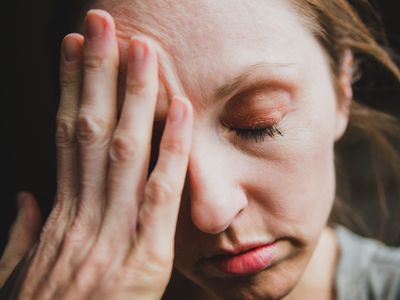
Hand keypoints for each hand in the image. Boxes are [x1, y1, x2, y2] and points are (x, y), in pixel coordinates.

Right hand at [1, 9, 192, 299]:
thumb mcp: (22, 277)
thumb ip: (25, 236)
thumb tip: (28, 196)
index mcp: (57, 219)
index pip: (66, 138)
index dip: (69, 90)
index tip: (74, 50)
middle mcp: (82, 217)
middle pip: (91, 130)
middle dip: (97, 74)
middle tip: (104, 24)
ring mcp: (113, 236)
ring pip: (124, 151)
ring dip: (133, 97)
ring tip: (141, 49)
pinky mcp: (146, 261)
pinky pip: (160, 195)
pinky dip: (173, 151)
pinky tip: (182, 111)